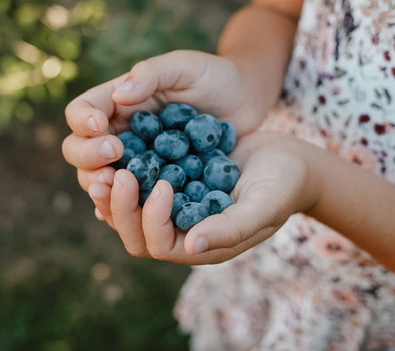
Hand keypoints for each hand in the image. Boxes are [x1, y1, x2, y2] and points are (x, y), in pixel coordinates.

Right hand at [62, 50, 263, 194]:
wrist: (247, 101)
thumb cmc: (215, 77)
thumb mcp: (185, 66)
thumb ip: (152, 74)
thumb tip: (119, 96)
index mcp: (117, 102)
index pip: (82, 112)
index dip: (82, 120)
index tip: (99, 125)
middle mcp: (119, 135)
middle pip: (80, 151)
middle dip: (89, 156)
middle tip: (113, 154)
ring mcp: (136, 163)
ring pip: (101, 181)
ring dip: (103, 186)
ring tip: (118, 183)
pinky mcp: (158, 186)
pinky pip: (133, 201)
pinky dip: (125, 207)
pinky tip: (133, 210)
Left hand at [88, 131, 320, 264]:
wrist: (289, 158)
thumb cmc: (283, 185)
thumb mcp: (263, 205)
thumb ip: (232, 228)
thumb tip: (193, 245)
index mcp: (202, 244)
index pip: (159, 245)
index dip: (150, 219)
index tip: (161, 185)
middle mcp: (183, 231)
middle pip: (136, 233)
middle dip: (120, 207)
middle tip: (113, 175)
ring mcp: (175, 207)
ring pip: (132, 209)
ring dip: (115, 192)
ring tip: (105, 166)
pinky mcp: (174, 181)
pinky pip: (140, 183)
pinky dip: (127, 171)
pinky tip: (118, 150)